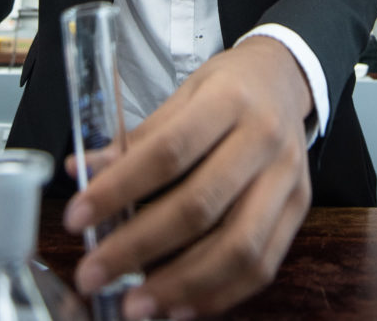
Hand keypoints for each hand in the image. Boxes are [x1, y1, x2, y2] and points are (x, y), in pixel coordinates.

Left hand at [62, 37, 312, 319]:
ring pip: (237, 247)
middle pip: (200, 206)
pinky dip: (219, 294)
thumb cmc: (228, 88)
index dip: (119, 189)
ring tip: (136, 305)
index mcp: (229, 101)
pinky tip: (180, 307)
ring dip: (181, 284)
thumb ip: (136, 139)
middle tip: (93, 274)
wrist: (285, 80)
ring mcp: (287, 178)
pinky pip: (262, 265)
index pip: (168, 152)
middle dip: (138, 247)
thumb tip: (81, 174)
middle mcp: (264, 140)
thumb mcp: (181, 94)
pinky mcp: (300, 209)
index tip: (77, 218)